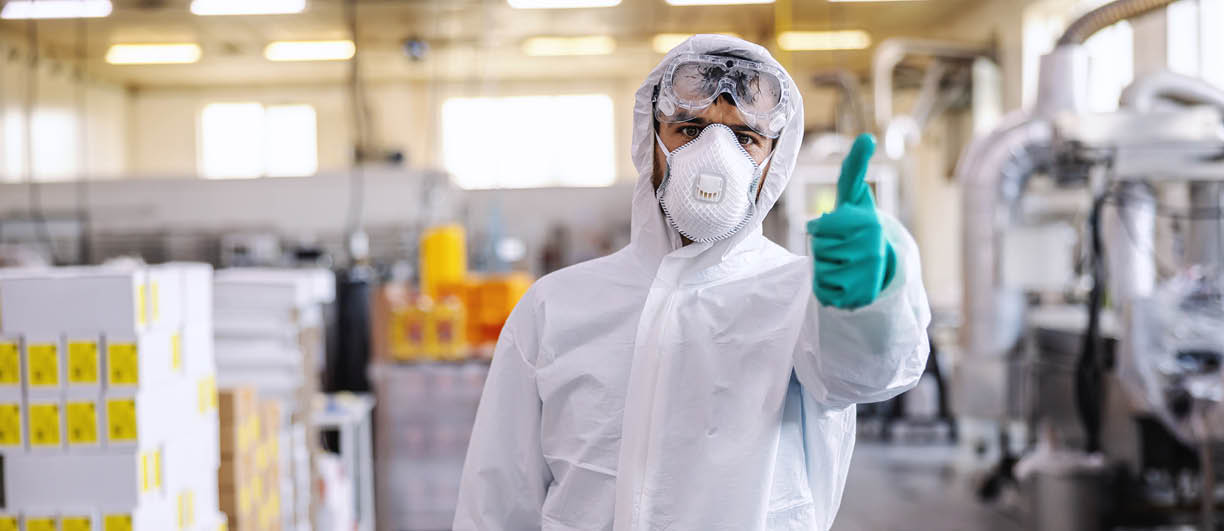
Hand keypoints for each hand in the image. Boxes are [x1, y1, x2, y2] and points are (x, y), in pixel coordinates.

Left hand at [806, 134, 895, 308]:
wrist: (877, 262)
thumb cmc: (856, 223)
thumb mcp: (853, 195)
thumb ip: (855, 166)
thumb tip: (867, 137)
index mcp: (868, 223)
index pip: (818, 228)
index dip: (818, 227)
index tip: (830, 227)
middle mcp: (872, 250)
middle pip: (818, 250)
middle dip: (822, 247)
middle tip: (839, 245)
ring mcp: (866, 276)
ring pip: (819, 270)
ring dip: (822, 266)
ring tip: (841, 261)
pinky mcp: (859, 298)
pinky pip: (822, 291)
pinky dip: (825, 286)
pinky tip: (841, 278)